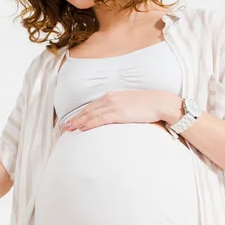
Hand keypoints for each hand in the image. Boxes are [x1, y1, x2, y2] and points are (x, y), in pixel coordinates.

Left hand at [61, 90, 181, 131]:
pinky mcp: (119, 113)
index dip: (79, 113)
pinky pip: (100, 119)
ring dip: (78, 122)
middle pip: (87, 110)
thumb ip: (119, 107)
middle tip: (64, 127)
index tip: (71, 120)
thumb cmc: (147, 105)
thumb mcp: (129, 103)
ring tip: (68, 129)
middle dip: (74, 118)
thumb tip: (113, 116)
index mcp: (111, 96)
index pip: (91, 106)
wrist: (160, 102)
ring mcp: (114, 105)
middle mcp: (110, 99)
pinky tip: (82, 128)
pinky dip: (89, 123)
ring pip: (91, 114)